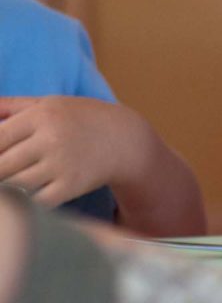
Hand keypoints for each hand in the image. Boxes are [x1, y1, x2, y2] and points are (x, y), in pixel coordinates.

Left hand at [0, 96, 152, 206]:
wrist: (125, 140)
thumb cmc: (81, 119)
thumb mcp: (51, 103)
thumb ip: (12, 106)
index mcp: (42, 116)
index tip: (0, 156)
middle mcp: (51, 139)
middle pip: (2, 166)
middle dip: (1, 170)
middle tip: (7, 169)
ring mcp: (62, 164)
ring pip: (16, 184)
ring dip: (12, 185)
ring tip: (20, 178)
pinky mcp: (72, 186)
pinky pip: (36, 200)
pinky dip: (30, 200)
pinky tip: (35, 190)